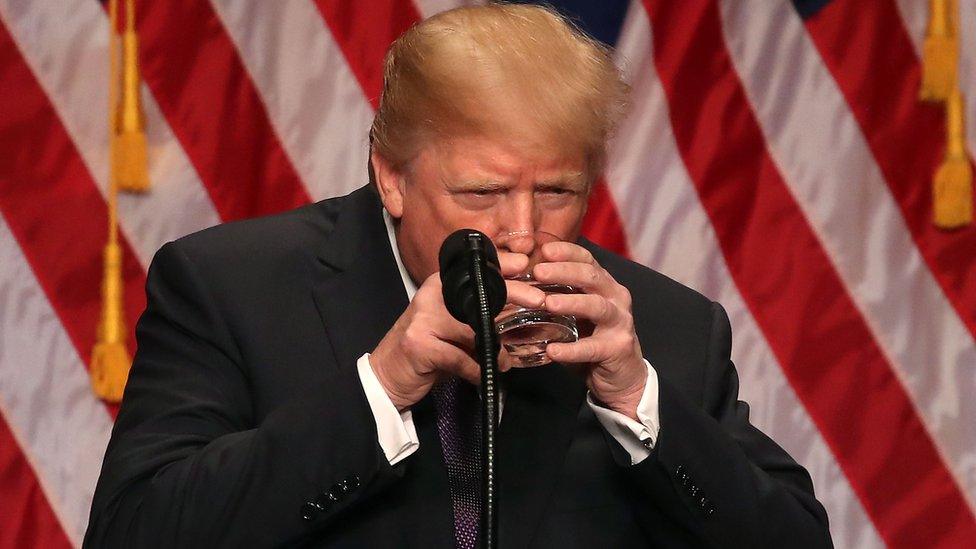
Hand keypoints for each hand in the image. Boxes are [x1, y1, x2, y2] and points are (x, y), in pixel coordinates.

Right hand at [370, 252, 544, 410]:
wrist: (387, 375)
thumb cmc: (426, 349)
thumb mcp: (451, 325)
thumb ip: (477, 314)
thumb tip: (520, 311)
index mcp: (439, 285)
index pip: (476, 269)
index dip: (504, 264)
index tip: (528, 264)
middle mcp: (431, 295)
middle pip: (481, 293)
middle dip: (515, 294)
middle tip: (540, 301)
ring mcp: (423, 318)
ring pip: (473, 329)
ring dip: (495, 349)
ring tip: (505, 361)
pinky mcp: (419, 345)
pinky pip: (460, 358)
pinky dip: (476, 371)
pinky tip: (483, 378)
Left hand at [532, 242, 646, 419]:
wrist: (622, 377)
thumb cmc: (593, 340)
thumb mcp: (575, 315)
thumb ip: (556, 299)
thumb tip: (518, 288)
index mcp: (604, 285)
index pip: (587, 260)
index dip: (567, 252)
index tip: (544, 250)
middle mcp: (616, 298)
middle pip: (591, 276)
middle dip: (564, 272)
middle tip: (538, 272)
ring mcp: (620, 322)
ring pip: (597, 306)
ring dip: (571, 302)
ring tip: (548, 304)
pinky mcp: (618, 348)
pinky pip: (592, 347)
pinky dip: (572, 349)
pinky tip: (553, 350)